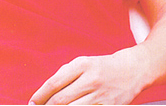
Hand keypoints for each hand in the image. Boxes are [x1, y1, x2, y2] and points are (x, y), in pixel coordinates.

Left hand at [28, 50, 144, 104]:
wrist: (132, 70)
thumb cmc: (104, 67)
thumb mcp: (84, 63)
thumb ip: (64, 76)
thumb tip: (44, 94)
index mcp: (83, 64)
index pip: (54, 83)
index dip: (39, 96)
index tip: (32, 103)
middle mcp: (91, 79)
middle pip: (60, 100)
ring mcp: (100, 95)